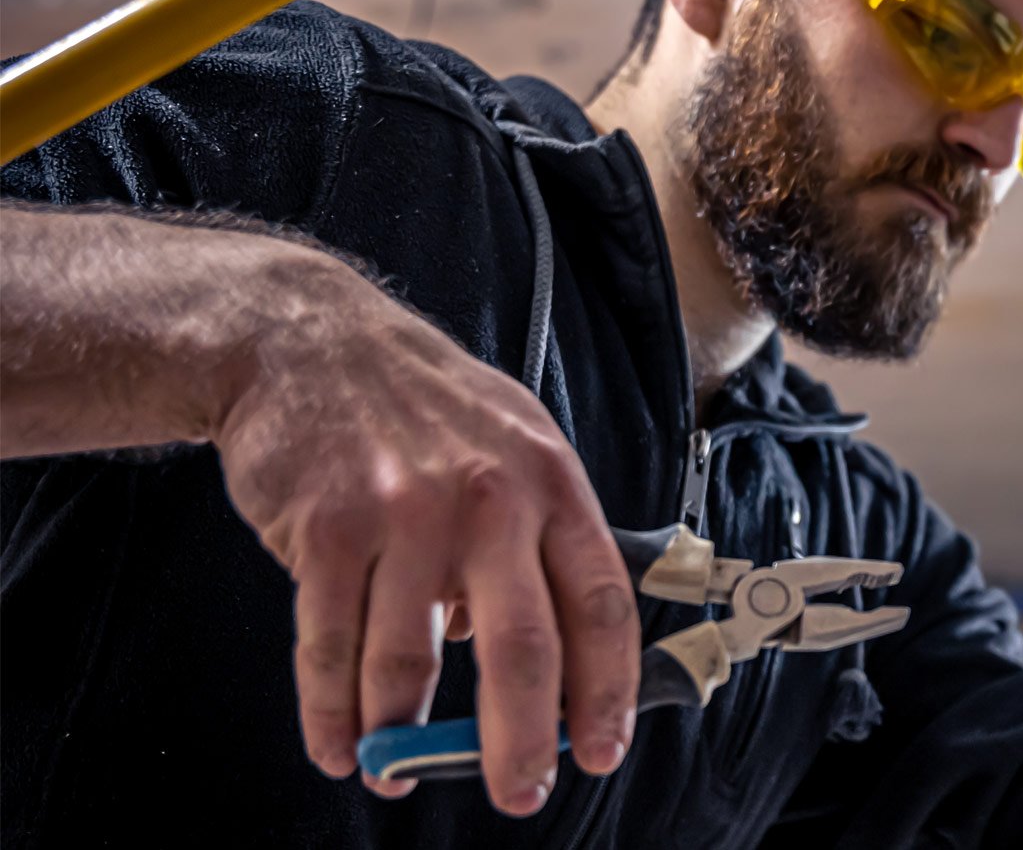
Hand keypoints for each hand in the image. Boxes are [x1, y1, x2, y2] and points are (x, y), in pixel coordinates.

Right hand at [216, 257, 638, 814]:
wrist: (305, 339)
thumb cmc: (422, 402)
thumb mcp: (513, 445)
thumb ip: (537, 542)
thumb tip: (543, 656)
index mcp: (550, 484)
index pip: (601, 604)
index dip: (608, 689)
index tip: (602, 750)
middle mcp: (489, 502)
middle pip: (522, 649)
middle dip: (521, 740)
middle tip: (520, 792)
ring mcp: (406, 515)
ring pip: (412, 663)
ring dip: (405, 739)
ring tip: (400, 775)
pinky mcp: (327, 530)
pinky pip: (331, 646)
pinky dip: (332, 712)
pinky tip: (341, 745)